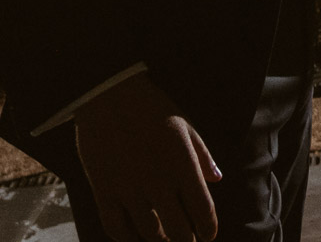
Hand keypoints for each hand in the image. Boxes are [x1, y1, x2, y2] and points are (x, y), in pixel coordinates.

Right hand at [74, 73, 223, 241]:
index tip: (208, 234)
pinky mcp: (103, 191)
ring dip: (160, 239)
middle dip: (186, 240)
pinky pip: (115, 227)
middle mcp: (158, 182)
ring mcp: (129, 189)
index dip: (208, 228)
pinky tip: (134, 234)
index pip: (203, 211)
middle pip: (179, 230)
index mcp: (182, 165)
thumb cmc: (151, 107)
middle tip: (187, 241)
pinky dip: (127, 237)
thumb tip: (216, 179)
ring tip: (164, 238)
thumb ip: (202, 155)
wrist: (108, 94)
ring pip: (149, 232)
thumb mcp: (184, 125)